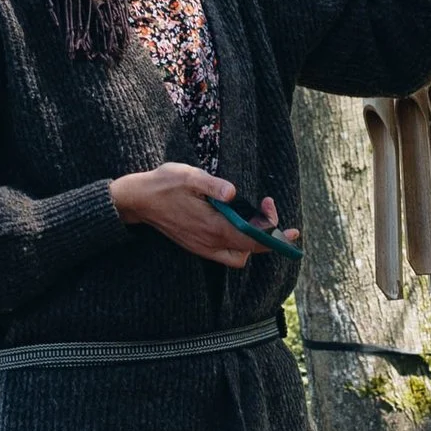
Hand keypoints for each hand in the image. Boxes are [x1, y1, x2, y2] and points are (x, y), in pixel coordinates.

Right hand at [110, 164, 296, 266]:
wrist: (138, 200)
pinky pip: (226, 254)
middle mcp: (210, 242)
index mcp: (213, 226)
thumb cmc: (164, 185)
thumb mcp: (188, 176)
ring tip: (254, 215)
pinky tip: (237, 222)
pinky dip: (239, 243)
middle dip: (268, 234)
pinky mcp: (198, 246)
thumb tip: (232, 192)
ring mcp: (203, 247)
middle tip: (268, 207)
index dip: (276, 238)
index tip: (292, 231)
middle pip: (250, 249)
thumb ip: (212, 184)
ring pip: (239, 255)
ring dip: (253, 240)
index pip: (253, 240)